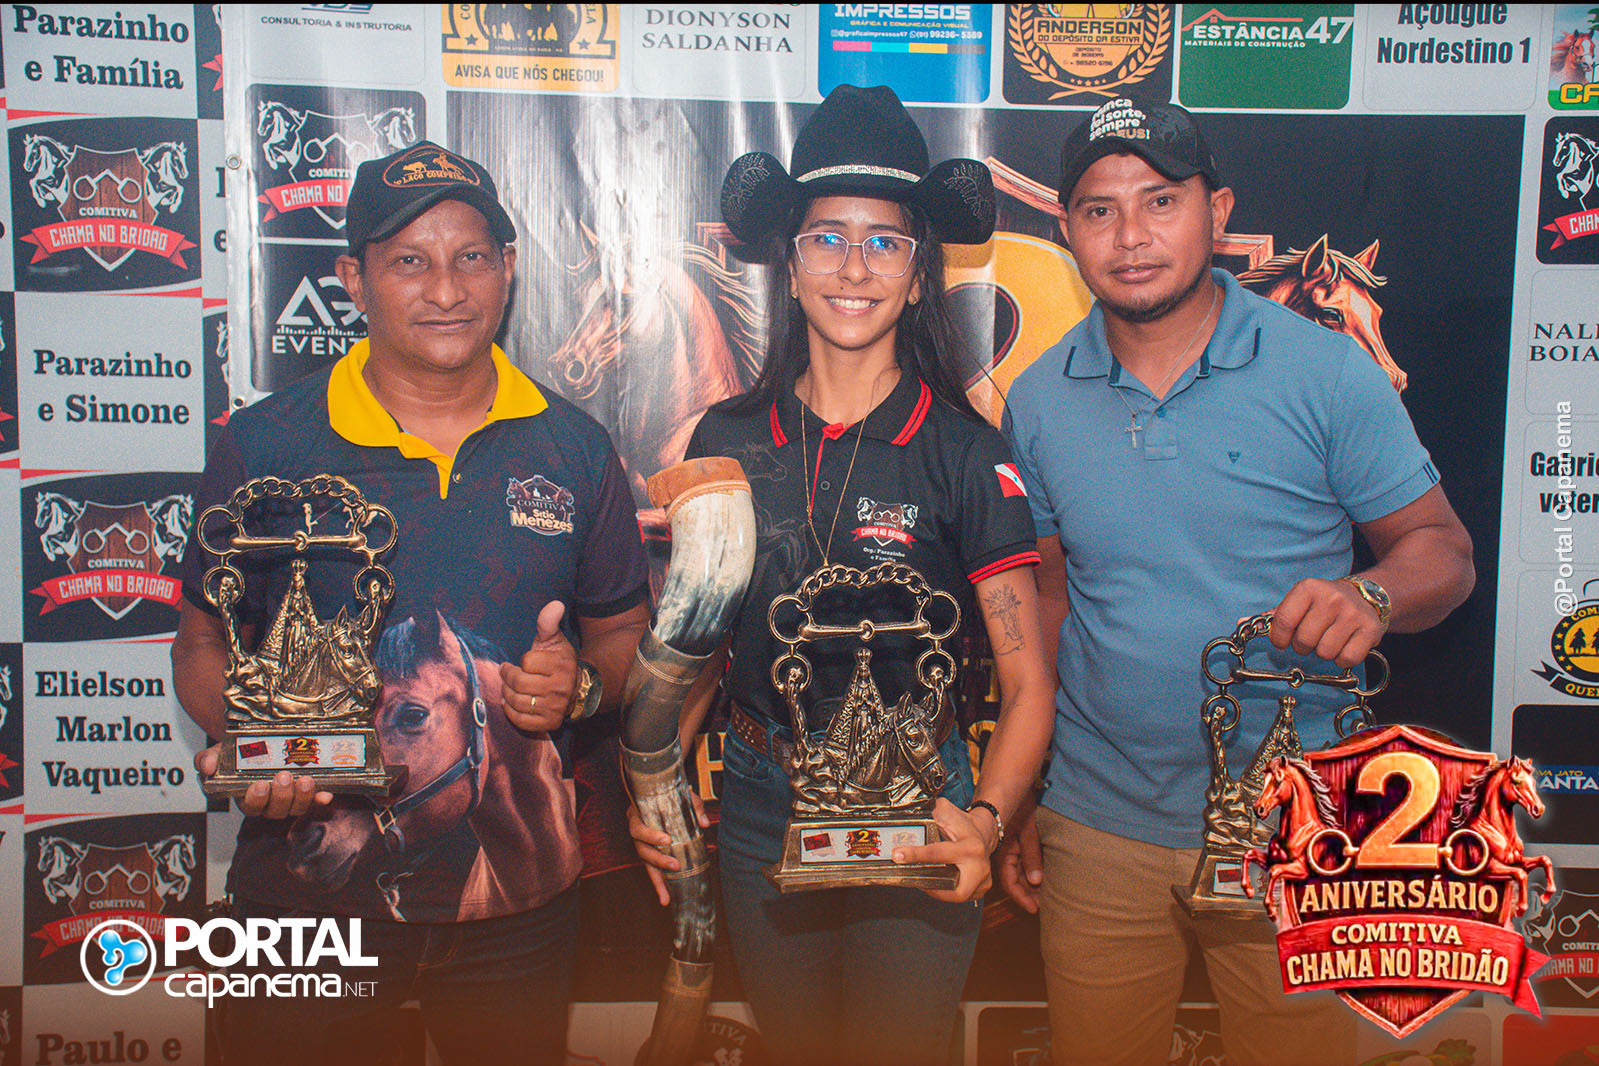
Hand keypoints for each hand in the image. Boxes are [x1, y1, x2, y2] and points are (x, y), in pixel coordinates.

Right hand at [194, 745, 330, 818]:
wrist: (261, 738)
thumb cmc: (239, 750)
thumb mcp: (220, 751)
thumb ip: (209, 759)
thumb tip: (206, 767)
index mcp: (246, 796)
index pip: (251, 806)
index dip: (256, 799)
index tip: (259, 785)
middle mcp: (269, 802)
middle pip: (275, 810)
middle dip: (281, 796)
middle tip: (283, 777)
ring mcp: (290, 798)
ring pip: (296, 807)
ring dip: (302, 796)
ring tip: (305, 780)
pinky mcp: (307, 792)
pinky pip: (315, 801)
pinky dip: (320, 799)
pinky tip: (326, 794)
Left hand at [500, 601, 577, 730]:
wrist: (576, 689)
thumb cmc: (558, 662)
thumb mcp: (554, 640)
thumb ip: (548, 623)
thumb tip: (555, 603)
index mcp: (561, 665)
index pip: (528, 662)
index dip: (522, 661)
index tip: (521, 661)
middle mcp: (560, 687)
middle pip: (520, 683)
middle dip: (508, 677)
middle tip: (506, 673)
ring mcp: (555, 707)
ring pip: (519, 702)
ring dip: (507, 694)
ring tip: (508, 688)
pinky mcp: (550, 723)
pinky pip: (522, 721)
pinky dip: (511, 712)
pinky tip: (511, 703)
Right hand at [627, 791, 709, 906]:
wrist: (662, 795)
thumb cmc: (670, 795)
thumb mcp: (683, 796)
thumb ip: (694, 806)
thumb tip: (704, 823)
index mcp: (638, 815)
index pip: (638, 828)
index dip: (650, 836)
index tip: (667, 840)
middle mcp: (636, 832)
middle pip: (641, 850)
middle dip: (658, 859)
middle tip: (675, 864)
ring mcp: (642, 845)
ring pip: (646, 864)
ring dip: (657, 879)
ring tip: (667, 895)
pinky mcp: (650, 855)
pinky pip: (652, 871)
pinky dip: (659, 885)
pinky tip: (665, 899)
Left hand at [893, 797, 994, 903]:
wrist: (984, 831)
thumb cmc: (962, 822)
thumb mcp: (946, 811)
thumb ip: (929, 812)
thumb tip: (908, 813)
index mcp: (970, 846)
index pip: (938, 853)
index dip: (915, 854)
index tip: (898, 855)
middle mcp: (980, 866)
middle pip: (957, 892)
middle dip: (936, 891)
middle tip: (917, 882)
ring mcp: (984, 880)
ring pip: (957, 896)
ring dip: (939, 891)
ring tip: (924, 880)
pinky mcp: (982, 889)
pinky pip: (961, 895)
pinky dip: (947, 891)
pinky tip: (937, 882)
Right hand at [995, 803, 1043, 912]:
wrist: (1018, 787)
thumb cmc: (1022, 807)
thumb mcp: (1028, 831)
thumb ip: (1031, 856)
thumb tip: (1035, 882)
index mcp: (1003, 852)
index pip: (1009, 883)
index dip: (1021, 897)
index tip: (1034, 909)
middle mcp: (1005, 854)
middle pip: (1015, 881)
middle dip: (1029, 894)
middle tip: (1046, 906)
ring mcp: (1012, 849)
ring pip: (1020, 873)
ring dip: (1031, 885)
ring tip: (1047, 895)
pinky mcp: (1018, 844)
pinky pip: (1023, 863)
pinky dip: (1032, 873)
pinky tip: (1044, 878)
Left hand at [1269, 577, 1384, 669]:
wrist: (1365, 596)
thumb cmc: (1323, 603)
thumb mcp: (1299, 601)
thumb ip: (1274, 615)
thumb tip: (1242, 623)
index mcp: (1308, 588)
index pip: (1283, 621)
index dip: (1279, 638)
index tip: (1282, 641)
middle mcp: (1331, 599)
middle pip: (1304, 641)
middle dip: (1303, 646)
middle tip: (1311, 638)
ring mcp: (1352, 614)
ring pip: (1325, 653)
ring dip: (1323, 652)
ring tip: (1328, 638)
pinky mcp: (1370, 630)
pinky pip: (1347, 659)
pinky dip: (1342, 658)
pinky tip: (1344, 644)